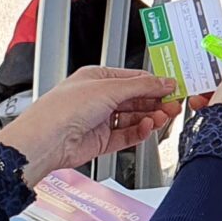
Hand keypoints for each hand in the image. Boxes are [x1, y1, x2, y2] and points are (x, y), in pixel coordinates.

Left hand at [0, 67, 181, 185]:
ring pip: (134, 118)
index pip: (133, 79)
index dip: (155, 84)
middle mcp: (98, 99)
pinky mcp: (101, 141)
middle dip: (156, 102)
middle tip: (174, 104)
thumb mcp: (109, 89)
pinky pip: (127, 136)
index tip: (173, 88)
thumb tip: (165, 82)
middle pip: (136, 99)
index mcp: (97, 79)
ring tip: (164, 117)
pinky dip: (140, 132)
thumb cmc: (64, 108)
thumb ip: (142, 87)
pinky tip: (148, 127)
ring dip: (151, 117)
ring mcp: (100, 121)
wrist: (47, 140)